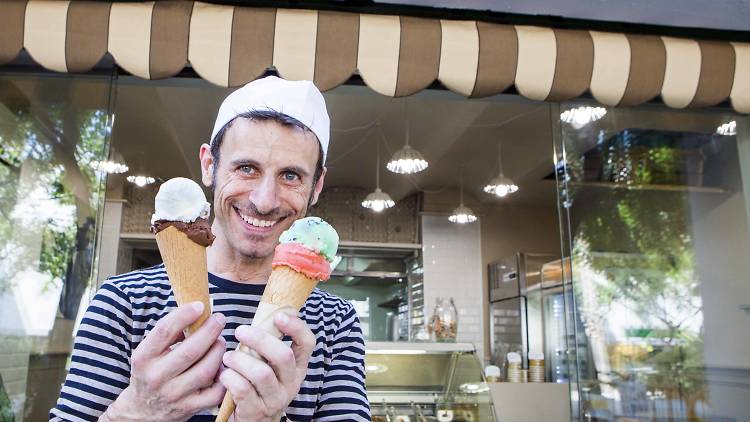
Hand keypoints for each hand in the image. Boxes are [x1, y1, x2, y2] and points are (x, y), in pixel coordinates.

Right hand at [100, 302, 226, 421]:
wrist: (143, 410)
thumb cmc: (151, 372)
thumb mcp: (150, 352)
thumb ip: (170, 333)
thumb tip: (196, 313)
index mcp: (144, 357)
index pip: (164, 331)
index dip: (184, 315)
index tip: (200, 305)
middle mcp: (156, 377)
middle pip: (190, 351)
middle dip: (210, 331)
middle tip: (219, 319)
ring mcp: (173, 394)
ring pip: (205, 370)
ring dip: (218, 351)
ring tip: (220, 341)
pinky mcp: (188, 408)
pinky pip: (215, 392)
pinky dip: (223, 377)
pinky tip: (223, 366)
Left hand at [220, 312, 315, 421]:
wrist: (251, 420)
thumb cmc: (256, 385)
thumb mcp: (268, 365)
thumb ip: (268, 345)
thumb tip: (264, 312)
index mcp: (297, 367)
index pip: (307, 343)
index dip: (297, 327)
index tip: (279, 316)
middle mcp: (290, 383)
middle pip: (283, 356)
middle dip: (259, 339)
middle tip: (240, 331)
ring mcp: (275, 399)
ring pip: (261, 373)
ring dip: (240, 359)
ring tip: (227, 357)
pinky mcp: (256, 411)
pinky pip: (242, 389)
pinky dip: (229, 377)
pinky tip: (224, 374)